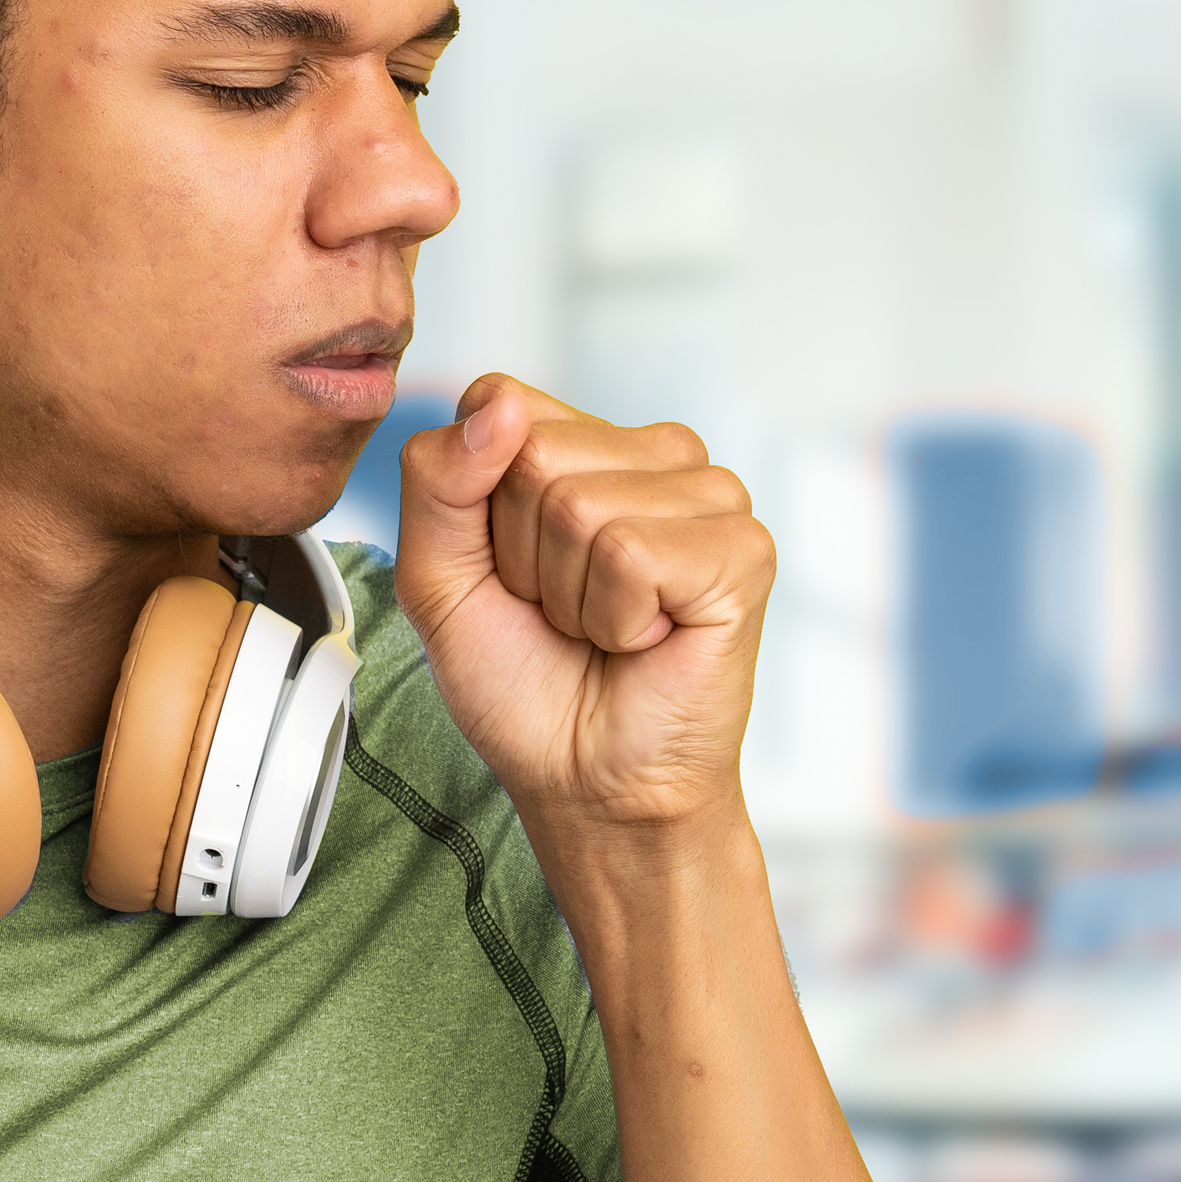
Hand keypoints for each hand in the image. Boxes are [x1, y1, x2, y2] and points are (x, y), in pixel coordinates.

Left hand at [392, 374, 773, 841]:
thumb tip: (499, 408)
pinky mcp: (742, 548)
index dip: (475, 506)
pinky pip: (632, 554)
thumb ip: (438, 481)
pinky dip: (616, 619)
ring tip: (604, 629)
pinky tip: (647, 639)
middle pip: (532, 455)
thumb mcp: (438, 578)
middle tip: (561, 612)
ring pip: (580, 505)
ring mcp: (707, 494)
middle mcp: (652, 453)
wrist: (586, 779)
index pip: (494, 402)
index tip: (508, 570)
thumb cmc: (521, 683)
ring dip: (571, 595)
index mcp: (583, 442)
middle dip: (523, 557)